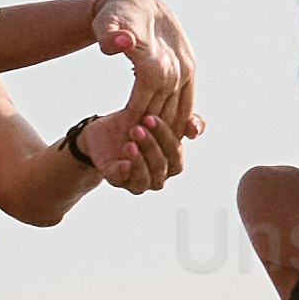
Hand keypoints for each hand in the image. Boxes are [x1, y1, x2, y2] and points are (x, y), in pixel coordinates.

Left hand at [72, 93, 186, 192]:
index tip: (151, 118)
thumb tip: (195, 128)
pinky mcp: (115, 180)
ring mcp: (136, 181)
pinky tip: (122, 163)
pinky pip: (119, 181)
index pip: (176, 156)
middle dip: (150, 146)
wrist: (104, 134)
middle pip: (160, 166)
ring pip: (143, 180)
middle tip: (137, 128)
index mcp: (171, 162)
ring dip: (139, 161)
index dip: (166, 138)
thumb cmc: (137, 124)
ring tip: (129, 143)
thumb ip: (182, 120)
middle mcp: (157, 176)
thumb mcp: (158, 117)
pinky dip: (122, 173)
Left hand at [101, 1, 199, 150]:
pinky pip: (188, 99)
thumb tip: (119, 44)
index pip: (142, 104)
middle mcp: (175, 68)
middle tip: (134, 152)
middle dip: (149, 133)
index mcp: (155, 63)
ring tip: (151, 147)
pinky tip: (172, 133)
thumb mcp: (106, 22)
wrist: (141, 2)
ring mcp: (186, 68)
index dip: (132, 123)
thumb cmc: (117, 15)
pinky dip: (182, 117)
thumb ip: (109, 36)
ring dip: (167, 129)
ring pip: (178, 108)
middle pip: (161, 110)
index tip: (121, 141)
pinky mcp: (191, 67)